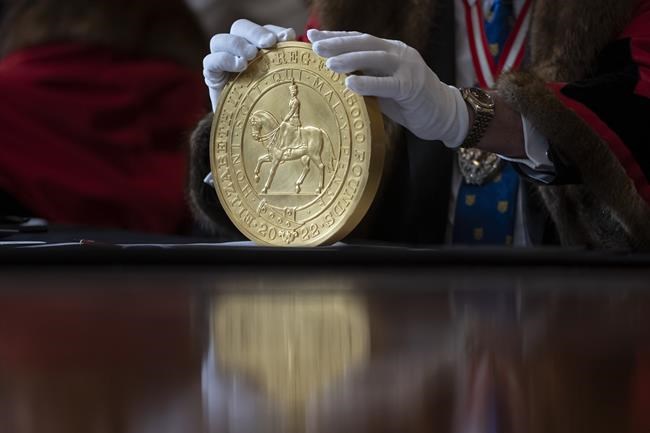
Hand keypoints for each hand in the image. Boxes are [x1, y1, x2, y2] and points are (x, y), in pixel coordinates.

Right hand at [204, 19, 295, 110]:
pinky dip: (224, 59)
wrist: (248, 128)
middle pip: (239, 28)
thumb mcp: (279, 81)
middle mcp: (235, 50)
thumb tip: (291, 37)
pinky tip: (240, 66)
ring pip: (219, 40)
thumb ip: (285, 60)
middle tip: (268, 43)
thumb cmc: (267, 103)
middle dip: (255, 33)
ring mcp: (220, 62)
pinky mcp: (211, 76)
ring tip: (251, 55)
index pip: (260, 29)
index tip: (286, 37)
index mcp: (254, 47)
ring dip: (237, 44)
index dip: (272, 29)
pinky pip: (210, 61)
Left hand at [308, 30, 468, 147]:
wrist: (443, 114)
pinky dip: (368, 83)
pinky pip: (387, 83)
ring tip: (329, 64)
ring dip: (350, 60)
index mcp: (391, 50)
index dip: (336, 37)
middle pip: (365, 43)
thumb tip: (334, 75)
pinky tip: (350, 84)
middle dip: (339, 44)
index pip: (360, 39)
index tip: (313, 37)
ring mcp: (407, 68)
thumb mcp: (383, 85)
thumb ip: (365, 76)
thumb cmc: (408, 102)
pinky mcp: (412, 87)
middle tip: (316, 47)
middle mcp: (399, 53)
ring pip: (375, 58)